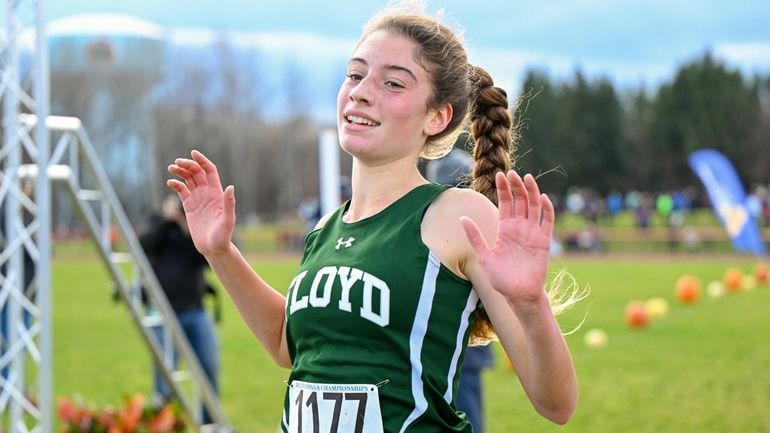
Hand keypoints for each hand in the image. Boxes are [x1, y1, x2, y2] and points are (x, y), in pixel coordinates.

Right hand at [166, 150, 235, 255]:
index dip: (202, 161)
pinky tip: (170, 183)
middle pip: (197, 172)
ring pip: (188, 179)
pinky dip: (176, 184)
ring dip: (180, 171)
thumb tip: (230, 187)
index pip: (209, 171)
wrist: (214, 249)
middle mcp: (207, 193)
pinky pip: (181, 191)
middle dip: (188, 165)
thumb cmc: (223, 236)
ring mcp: (198, 199)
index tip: (193, 153)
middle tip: (177, 163)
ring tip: (171, 168)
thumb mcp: (228, 221)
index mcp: (217, 193)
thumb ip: (229, 204)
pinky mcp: (189, 206)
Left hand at [461, 171, 553, 306]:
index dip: (503, 189)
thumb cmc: (500, 278)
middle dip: (516, 186)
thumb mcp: (484, 256)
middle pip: (519, 201)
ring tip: (528, 178)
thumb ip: (475, 237)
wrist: (518, 294)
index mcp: (504, 229)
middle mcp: (519, 227)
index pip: (505, 203)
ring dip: (532, 192)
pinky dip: (546, 209)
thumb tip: (462, 218)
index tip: (500, 175)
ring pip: (534, 206)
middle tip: (513, 173)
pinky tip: (542, 198)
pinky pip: (547, 221)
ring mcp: (532, 232)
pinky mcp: (544, 240)